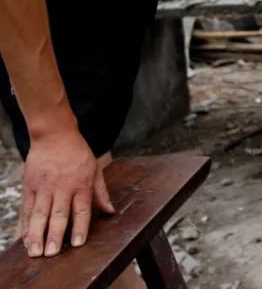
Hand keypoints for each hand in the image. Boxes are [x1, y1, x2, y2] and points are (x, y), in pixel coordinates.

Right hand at [19, 129, 113, 256]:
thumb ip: (101, 192)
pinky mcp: (30, 185)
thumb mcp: (95, 169)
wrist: (55, 135)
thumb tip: (111, 211)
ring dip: (37, 233)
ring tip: (34, 251)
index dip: (79, 227)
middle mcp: (63, 187)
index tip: (77, 243)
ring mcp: (45, 187)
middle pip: (59, 214)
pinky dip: (25, 224)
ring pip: (40, 213)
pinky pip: (27, 208)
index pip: (82, 209)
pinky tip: (24, 237)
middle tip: (51, 253)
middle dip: (54, 235)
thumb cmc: (78, 153)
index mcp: (82, 184)